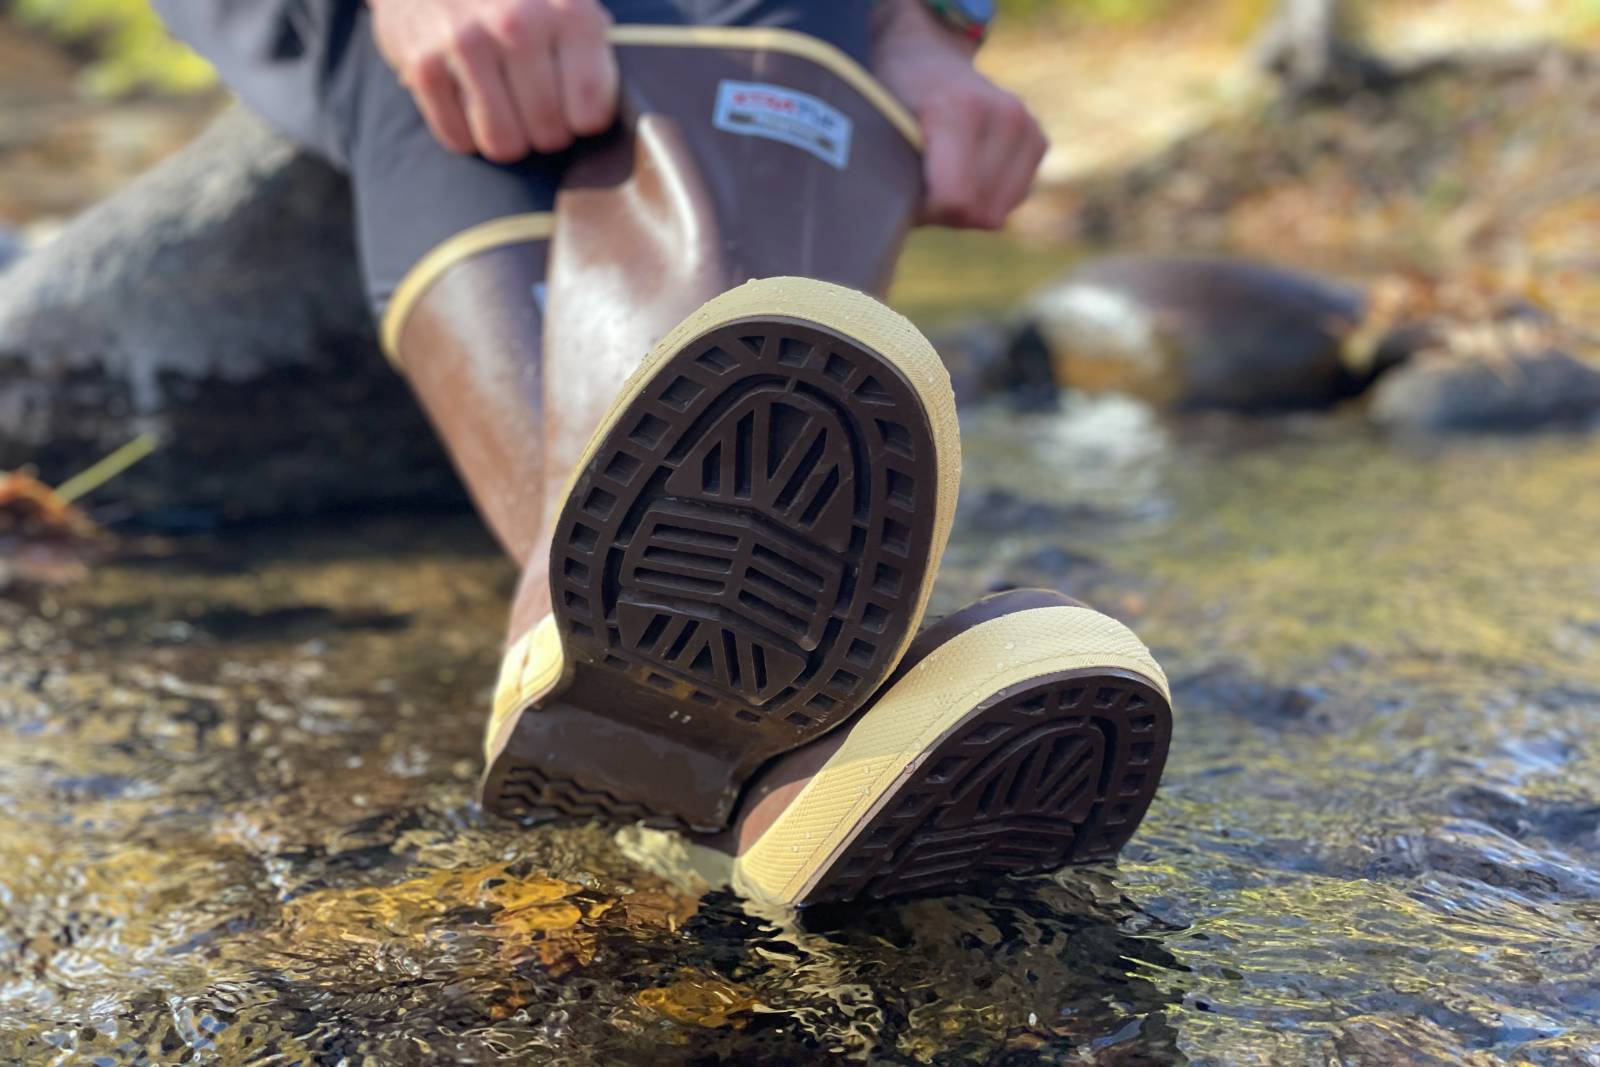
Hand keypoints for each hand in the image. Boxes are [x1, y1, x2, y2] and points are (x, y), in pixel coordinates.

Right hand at [371, 0, 618, 161]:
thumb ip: (593, 46)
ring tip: (504, 109)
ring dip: (506, 138)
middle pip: (548, 133)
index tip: (573, 106)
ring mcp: (466, 43)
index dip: (582, 120)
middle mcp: (518, 24)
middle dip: (544, 132)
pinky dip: (464, 132)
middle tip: (534, 108)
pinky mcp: (423, 64)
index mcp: (569, 10)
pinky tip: (468, 101)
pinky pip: (457, 139)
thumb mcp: (566, 0)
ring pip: (503, 144)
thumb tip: (614, 113)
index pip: (592, 110)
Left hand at [871, 0, 1047, 229]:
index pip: (956, 199)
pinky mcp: (1038, 141)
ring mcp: (1027, 127)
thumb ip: (895, 174)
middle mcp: (1005, 115)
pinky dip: (986, 198)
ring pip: (997, 213)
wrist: (928, 57)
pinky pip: (1012, 201)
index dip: (927, 212)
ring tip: (942, 176)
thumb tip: (905, 223)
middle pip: (979, 212)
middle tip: (921, 183)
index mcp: (961, 109)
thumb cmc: (895, 98)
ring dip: (966, 209)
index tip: (906, 194)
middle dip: (945, 211)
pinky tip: (966, 172)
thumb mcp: (878, 131)